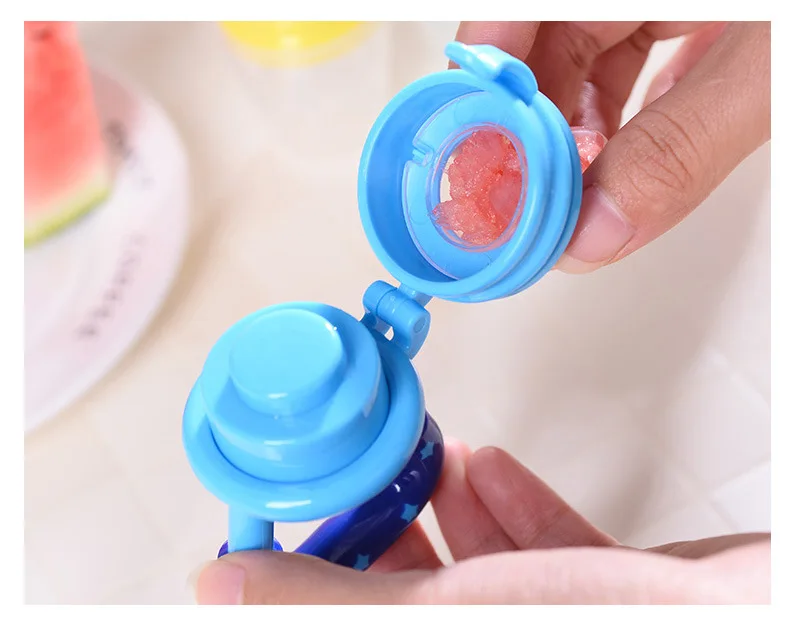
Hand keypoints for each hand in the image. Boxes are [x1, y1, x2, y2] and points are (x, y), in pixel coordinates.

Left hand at [192, 441, 769, 603]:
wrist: (755, 605)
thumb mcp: (445, 610)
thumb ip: (326, 602)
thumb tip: (217, 588)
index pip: (355, 616)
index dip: (314, 575)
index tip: (291, 522)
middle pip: (416, 593)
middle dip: (387, 527)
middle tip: (362, 481)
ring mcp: (563, 620)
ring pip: (479, 569)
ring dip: (444, 506)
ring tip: (422, 460)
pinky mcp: (616, 598)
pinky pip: (546, 553)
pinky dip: (509, 505)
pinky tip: (487, 466)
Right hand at [453, 21, 769, 272]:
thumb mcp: (763, 77)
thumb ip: (680, 149)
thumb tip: (593, 233)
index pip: (508, 17)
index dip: (478, 96)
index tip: (472, 171)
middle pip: (537, 53)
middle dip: (527, 135)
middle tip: (520, 207)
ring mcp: (652, 1)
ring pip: (578, 64)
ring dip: (572, 139)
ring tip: (573, 198)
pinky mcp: (681, 14)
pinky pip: (623, 63)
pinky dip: (617, 120)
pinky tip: (621, 162)